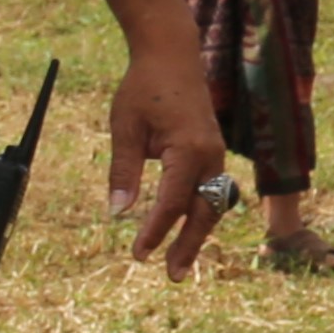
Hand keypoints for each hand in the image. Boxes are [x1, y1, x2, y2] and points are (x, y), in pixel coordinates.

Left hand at [103, 38, 230, 277]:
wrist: (171, 56)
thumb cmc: (143, 89)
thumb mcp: (125, 129)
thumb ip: (123, 173)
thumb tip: (117, 214)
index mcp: (188, 150)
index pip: (172, 202)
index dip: (155, 231)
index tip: (138, 255)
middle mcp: (210, 156)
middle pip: (202, 212)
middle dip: (188, 246)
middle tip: (172, 276)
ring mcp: (216, 154)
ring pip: (211, 204)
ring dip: (197, 234)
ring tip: (179, 263)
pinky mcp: (212, 152)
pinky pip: (210, 190)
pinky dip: (199, 213)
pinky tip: (185, 231)